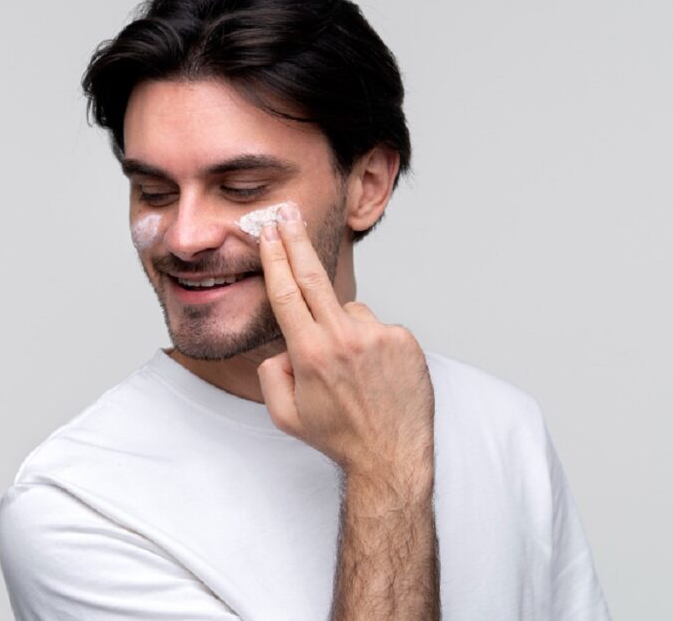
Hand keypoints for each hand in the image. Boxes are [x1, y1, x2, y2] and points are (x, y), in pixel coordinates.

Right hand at [256, 203, 434, 482]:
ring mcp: (378, 337)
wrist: (391, 457)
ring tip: (352, 370)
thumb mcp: (285, 415)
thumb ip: (271, 374)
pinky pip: (378, 328)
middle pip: (314, 277)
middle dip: (296, 242)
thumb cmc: (337, 437)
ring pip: (349, 310)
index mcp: (311, 354)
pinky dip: (372, 342)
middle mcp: (344, 339)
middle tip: (286, 215)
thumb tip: (282, 346)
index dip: (275, 258)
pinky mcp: (404, 340)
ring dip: (343, 327)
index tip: (268, 233)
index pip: (286, 294)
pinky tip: (375, 373)